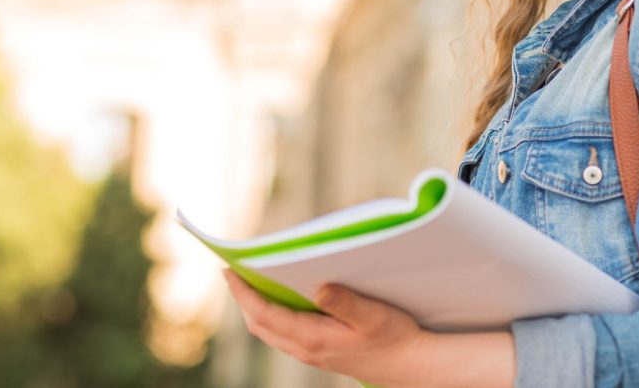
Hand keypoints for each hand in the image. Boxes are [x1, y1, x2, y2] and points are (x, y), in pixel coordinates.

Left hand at [223, 269, 432, 386]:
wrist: (410, 365)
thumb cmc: (394, 338)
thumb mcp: (373, 315)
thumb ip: (344, 302)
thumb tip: (319, 287)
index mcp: (313, 337)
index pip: (264, 315)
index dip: (242, 293)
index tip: (228, 271)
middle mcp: (306, 349)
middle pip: (259, 325)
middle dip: (243, 299)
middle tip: (233, 272)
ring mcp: (312, 354)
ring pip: (270, 333)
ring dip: (255, 309)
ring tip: (251, 284)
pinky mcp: (320, 353)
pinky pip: (284, 336)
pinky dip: (273, 318)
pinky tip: (281, 302)